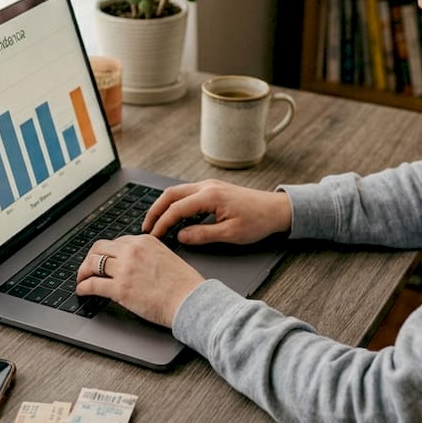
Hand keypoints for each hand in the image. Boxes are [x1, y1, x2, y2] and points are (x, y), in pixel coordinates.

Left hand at [76, 235, 203, 327]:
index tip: (104, 261)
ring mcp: (125, 269)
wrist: (191, 300)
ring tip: (82, 280)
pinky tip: (82, 291)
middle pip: (99, 248)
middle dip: (90, 259)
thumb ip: (148, 256)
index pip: (117, 242)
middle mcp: (132, 250)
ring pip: (92, 263)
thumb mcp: (166, 258)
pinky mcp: (120, 288)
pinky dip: (83, 287)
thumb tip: (133, 266)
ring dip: (83, 272)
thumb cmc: (184, 285)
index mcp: (145, 241)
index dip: (107, 253)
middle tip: (88, 269)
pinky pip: (92, 284)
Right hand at [142, 179, 291, 245]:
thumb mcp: (230, 234)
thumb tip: (180, 236)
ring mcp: (209, 185)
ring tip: (155, 222)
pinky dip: (174, 203)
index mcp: (210, 196)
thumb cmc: (258, 221)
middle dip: (155, 210)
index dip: (162, 223)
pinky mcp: (212, 189)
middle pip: (170, 194)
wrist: (276, 209)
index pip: (176, 208)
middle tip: (145, 227)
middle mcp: (207, 186)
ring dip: (163, 206)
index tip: (153, 236)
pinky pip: (186, 193)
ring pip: (177, 192)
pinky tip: (173, 216)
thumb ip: (202, 235)